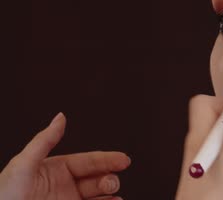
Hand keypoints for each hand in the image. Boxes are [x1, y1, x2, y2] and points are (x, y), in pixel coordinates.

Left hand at [0, 113, 130, 199]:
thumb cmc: (3, 194)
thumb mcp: (23, 164)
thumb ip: (45, 140)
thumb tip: (60, 118)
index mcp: (57, 169)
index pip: (88, 161)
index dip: (108, 159)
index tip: (123, 160)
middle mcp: (65, 186)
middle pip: (97, 179)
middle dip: (109, 178)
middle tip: (112, 182)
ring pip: (98, 196)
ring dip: (109, 194)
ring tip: (113, 195)